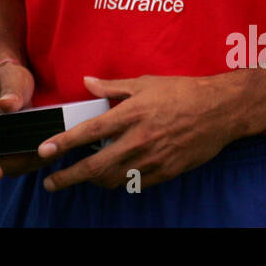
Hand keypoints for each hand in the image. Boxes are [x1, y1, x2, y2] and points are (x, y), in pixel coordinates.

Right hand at [0, 61, 52, 178]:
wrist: (16, 79)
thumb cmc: (8, 76)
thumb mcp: (11, 77)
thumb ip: (10, 90)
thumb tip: (7, 105)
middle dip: (12, 165)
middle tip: (38, 156)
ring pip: (6, 167)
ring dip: (26, 164)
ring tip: (49, 152)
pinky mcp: (9, 148)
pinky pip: (18, 162)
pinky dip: (33, 160)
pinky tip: (51, 150)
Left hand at [35, 73, 252, 191]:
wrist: (220, 110)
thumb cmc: (182, 92)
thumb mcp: (144, 83)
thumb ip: (112, 87)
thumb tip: (86, 82)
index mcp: (130, 114)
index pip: (88, 132)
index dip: (63, 143)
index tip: (44, 152)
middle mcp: (139, 139)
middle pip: (95, 166)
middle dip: (68, 177)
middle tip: (51, 183)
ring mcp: (153, 159)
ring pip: (113, 179)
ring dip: (94, 180)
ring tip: (83, 175)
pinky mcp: (166, 171)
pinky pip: (136, 183)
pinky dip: (120, 181)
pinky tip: (115, 174)